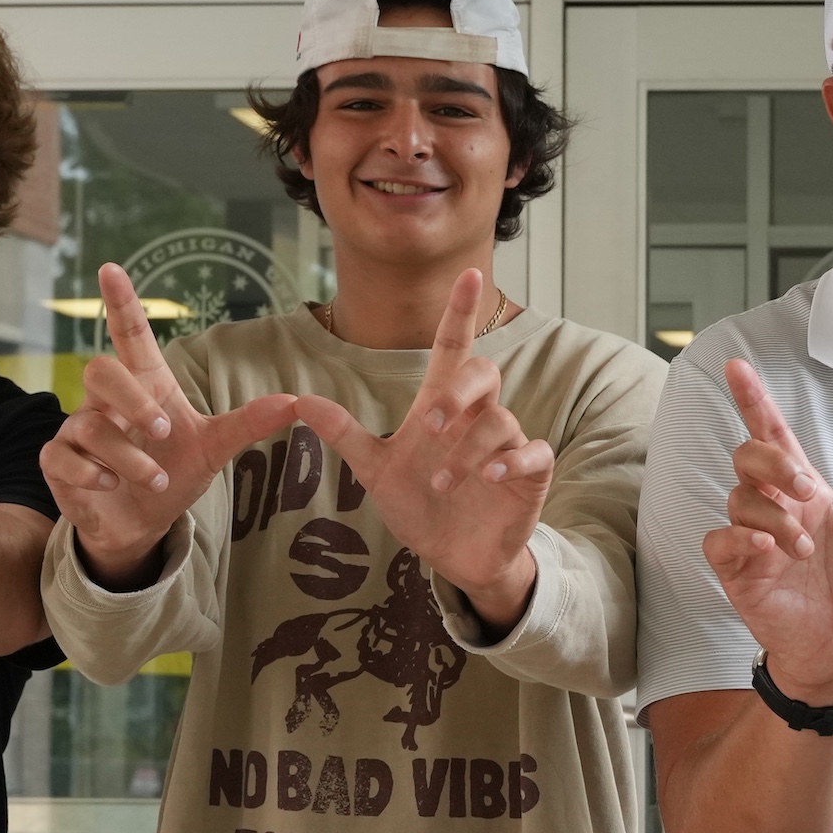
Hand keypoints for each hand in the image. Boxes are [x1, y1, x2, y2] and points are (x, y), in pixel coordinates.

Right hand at [40, 263, 302, 585]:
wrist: (142, 525)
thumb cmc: (172, 474)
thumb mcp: (214, 449)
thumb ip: (247, 424)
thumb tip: (295, 402)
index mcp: (145, 386)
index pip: (130, 336)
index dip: (121, 303)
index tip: (111, 267)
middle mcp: (107, 402)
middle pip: (101, 369)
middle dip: (133, 400)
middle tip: (164, 431)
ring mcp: (79, 429)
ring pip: (90, 424)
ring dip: (129, 457)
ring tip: (157, 481)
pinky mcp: (58, 462)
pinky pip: (61, 455)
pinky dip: (90, 472)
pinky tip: (111, 485)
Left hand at [299, 270, 553, 627]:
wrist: (454, 559)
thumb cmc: (420, 508)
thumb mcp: (375, 470)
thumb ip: (344, 434)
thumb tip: (298, 402)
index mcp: (442, 408)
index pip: (455, 347)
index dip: (461, 311)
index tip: (470, 274)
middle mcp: (477, 419)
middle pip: (484, 374)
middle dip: (458, 392)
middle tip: (431, 424)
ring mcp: (506, 445)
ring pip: (500, 420)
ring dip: (466, 450)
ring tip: (441, 483)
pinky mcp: (528, 475)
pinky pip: (534, 451)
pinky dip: (513, 460)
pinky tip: (489, 476)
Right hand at [702, 354, 832, 703]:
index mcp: (807, 493)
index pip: (774, 435)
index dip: (754, 401)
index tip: (738, 366)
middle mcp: (777, 509)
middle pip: (749, 457)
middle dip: (772, 463)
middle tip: (804, 488)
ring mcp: (754, 541)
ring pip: (739, 499)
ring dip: (772, 515)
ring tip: (803, 547)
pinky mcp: (739, 573)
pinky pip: (721, 541)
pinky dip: (743, 540)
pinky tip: (772, 551)